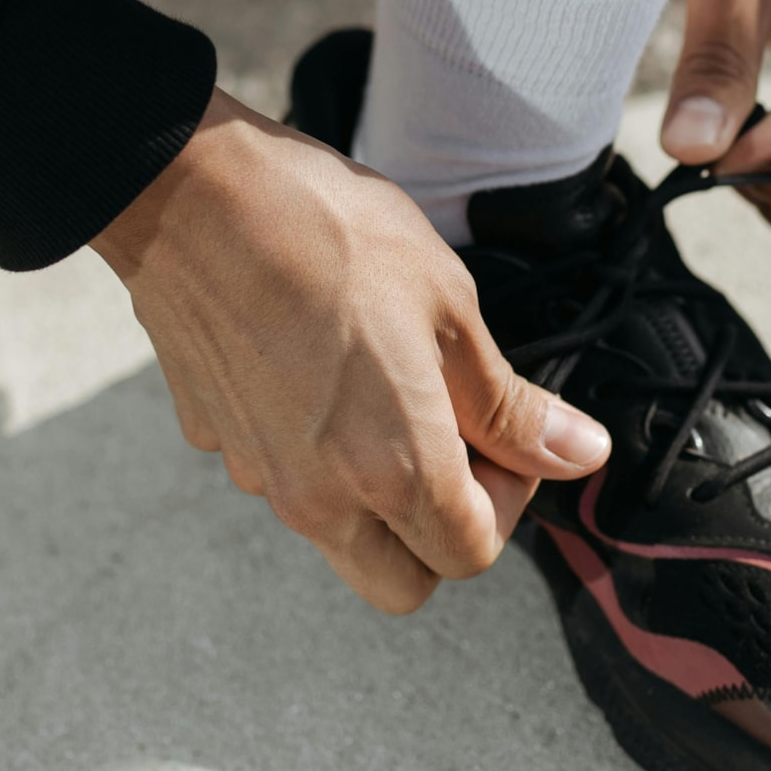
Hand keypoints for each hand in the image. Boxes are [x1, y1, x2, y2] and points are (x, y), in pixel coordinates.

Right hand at [92, 91, 613, 611]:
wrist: (190, 189)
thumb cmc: (328, 232)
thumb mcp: (450, 307)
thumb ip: (511, 405)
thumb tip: (580, 454)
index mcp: (392, 471)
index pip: (470, 555)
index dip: (507, 502)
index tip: (502, 436)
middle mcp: (318, 497)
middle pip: (402, 581)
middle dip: (441, 534)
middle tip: (454, 441)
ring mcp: (257, 472)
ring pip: (336, 533)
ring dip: (375, 494)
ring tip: (385, 388)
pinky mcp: (214, 438)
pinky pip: (279, 472)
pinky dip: (310, 444)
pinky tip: (316, 359)